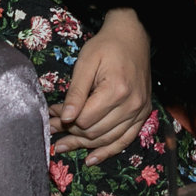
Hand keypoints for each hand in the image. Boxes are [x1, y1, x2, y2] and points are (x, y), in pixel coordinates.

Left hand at [49, 9, 153, 163]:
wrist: (133, 36)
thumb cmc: (106, 46)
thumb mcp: (86, 63)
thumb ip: (76, 92)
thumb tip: (65, 118)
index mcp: (116, 90)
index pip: (85, 119)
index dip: (66, 120)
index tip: (52, 115)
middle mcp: (131, 105)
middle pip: (95, 132)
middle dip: (71, 133)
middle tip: (53, 129)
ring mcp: (139, 112)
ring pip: (108, 139)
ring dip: (84, 145)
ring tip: (63, 146)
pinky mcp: (142, 114)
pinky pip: (125, 140)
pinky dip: (108, 151)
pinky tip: (91, 159)